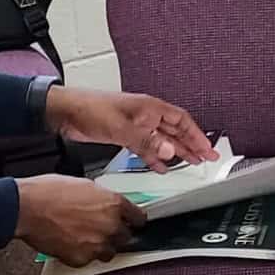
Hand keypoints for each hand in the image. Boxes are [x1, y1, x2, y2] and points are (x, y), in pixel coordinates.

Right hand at [15, 175, 147, 265]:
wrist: (27, 208)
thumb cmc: (49, 192)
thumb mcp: (84, 185)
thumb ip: (102, 198)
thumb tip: (106, 204)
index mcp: (113, 204)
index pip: (139, 218)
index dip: (134, 220)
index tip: (132, 222)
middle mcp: (109, 226)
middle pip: (126, 238)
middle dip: (116, 234)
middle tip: (101, 228)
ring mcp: (96, 245)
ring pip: (109, 252)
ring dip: (101, 246)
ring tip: (85, 237)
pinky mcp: (81, 259)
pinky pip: (88, 260)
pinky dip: (82, 254)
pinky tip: (71, 242)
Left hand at [45, 87, 217, 171]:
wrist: (66, 112)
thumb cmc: (91, 109)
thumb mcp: (122, 128)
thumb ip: (147, 141)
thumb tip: (170, 151)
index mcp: (150, 108)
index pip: (182, 121)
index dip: (197, 135)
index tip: (208, 149)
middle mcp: (146, 116)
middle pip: (176, 130)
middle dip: (192, 144)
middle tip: (207, 158)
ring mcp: (136, 125)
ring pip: (163, 139)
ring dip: (177, 151)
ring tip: (191, 162)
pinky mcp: (125, 134)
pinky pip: (147, 147)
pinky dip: (156, 156)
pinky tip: (161, 166)